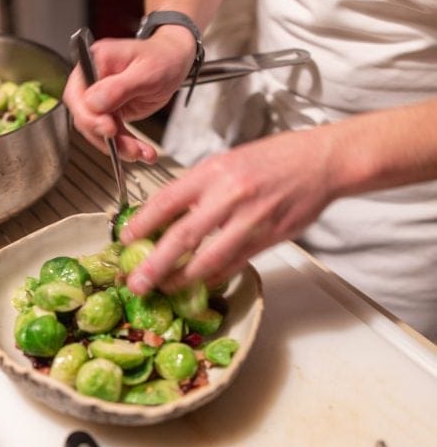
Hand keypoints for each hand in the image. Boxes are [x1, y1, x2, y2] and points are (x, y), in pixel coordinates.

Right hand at [62, 29, 195, 161]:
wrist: (174, 61)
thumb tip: (93, 102)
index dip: (89, 116)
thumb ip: (118, 87)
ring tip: (141, 152)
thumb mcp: (146, 71)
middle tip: (128, 149)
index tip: (109, 129)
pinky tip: (143, 151)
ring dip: (119, 146)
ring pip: (99, 130)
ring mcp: (101, 98)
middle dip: (106, 137)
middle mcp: (93, 80)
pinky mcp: (111, 111)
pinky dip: (127, 145)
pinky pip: (113, 134)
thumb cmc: (162, 58)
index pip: (78, 94)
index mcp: (96, 62)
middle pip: (86, 116)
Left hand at [122, 126, 338, 292]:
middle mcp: (229, 195)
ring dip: (182, 278)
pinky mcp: (268, 238)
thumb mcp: (227, 162)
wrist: (320, 161)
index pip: (167, 200)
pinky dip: (214, 277)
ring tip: (164, 288)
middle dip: (154, 264)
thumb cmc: (272, 159)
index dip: (142, 223)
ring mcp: (250, 219)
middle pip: (182, 236)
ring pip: (208, 258)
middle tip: (136, 282)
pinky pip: (234, 264)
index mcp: (213, 171)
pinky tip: (199, 284)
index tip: (126, 239)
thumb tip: (166, 215)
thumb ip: (198, 188)